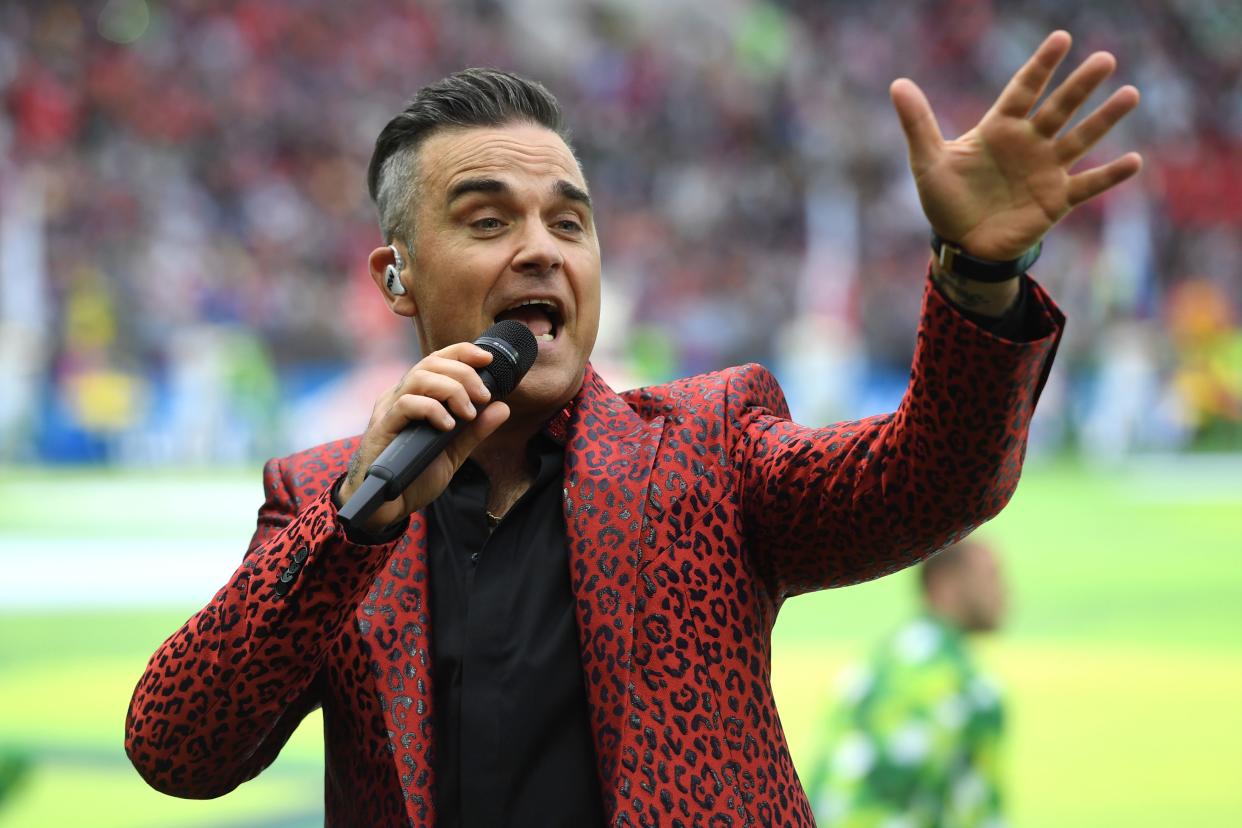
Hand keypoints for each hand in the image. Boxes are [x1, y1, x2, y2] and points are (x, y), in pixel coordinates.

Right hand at [337, 343, 510, 532]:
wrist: (386, 506)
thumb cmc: (414, 474)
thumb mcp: (453, 451)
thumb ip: (475, 430)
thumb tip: (503, 407)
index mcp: (416, 396)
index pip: (437, 360)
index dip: (462, 352)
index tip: (488, 358)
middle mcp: (400, 396)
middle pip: (430, 363)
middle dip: (463, 373)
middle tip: (484, 395)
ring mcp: (389, 410)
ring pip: (418, 378)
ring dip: (450, 389)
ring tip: (468, 412)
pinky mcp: (382, 428)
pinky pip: (405, 405)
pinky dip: (431, 410)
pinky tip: (447, 426)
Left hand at [891, 30, 1141, 261]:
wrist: (961, 244)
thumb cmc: (947, 200)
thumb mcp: (928, 161)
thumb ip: (917, 123)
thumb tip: (897, 83)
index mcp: (999, 128)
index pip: (1024, 90)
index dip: (1041, 66)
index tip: (1062, 39)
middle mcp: (1029, 143)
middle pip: (1058, 108)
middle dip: (1080, 85)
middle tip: (1105, 59)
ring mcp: (1046, 169)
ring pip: (1080, 138)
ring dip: (1104, 119)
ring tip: (1130, 94)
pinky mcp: (1056, 199)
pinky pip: (1088, 184)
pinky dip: (1110, 175)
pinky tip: (1135, 160)